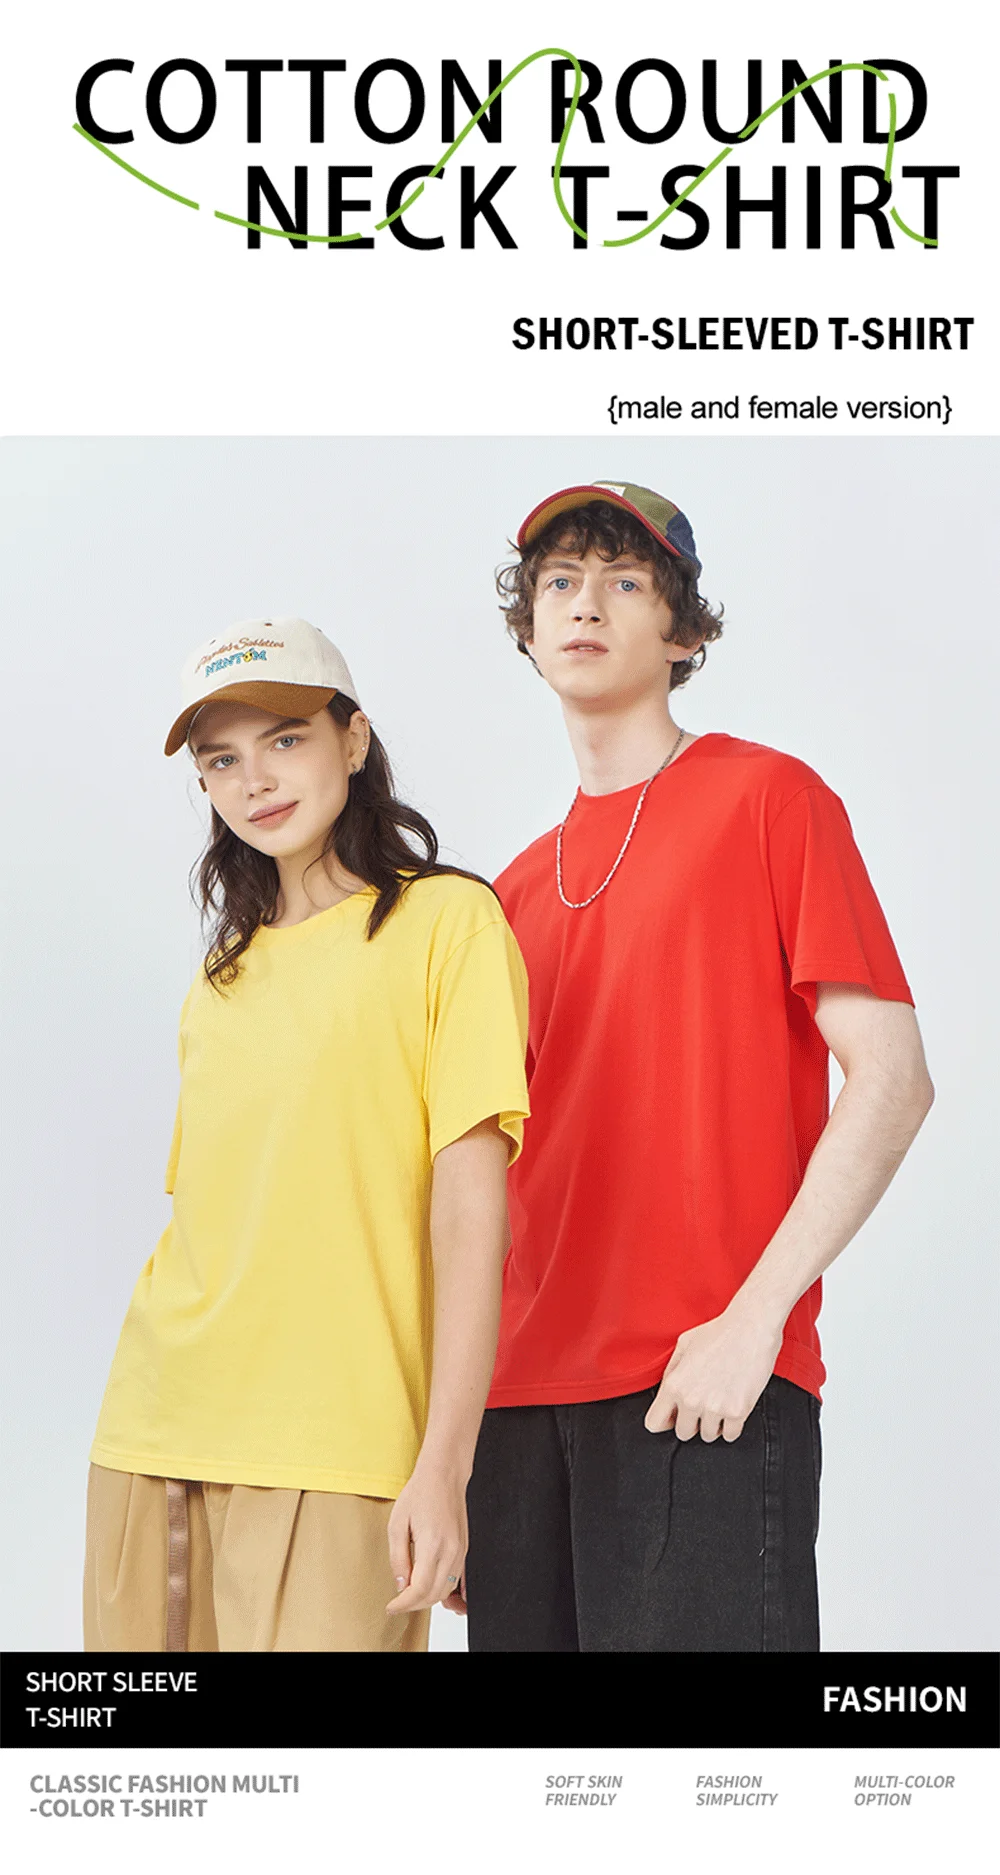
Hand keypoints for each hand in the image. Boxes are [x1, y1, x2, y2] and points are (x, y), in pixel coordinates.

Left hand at [385, 1459, 468, 1615]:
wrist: (444, 1476)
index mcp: (432, 1545)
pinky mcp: (464, 1550)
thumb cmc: (420, 1494)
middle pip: (434, 1595)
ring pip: (446, 1591)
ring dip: (427, 1599)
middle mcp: (451, 1552)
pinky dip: (442, 1591)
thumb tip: (401, 1586)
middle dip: (414, 1605)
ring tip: (409, 1595)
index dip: (403, 1604)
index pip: (419, 1589)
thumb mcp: (397, 1524)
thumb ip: (398, 1558)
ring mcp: (461, 1552)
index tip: (391, 1607)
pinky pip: (456, 1581)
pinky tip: (429, 1590)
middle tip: (397, 1602)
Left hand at [644, 1302, 782, 1442]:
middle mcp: (691, 1400)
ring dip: (712, 1424)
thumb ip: (672, 1372)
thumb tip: (666, 1393)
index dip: (665, 1421)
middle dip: (691, 1422)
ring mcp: (714, 1408)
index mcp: (674, 1384)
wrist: (751, 1328)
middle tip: (702, 1405)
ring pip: (707, 1436)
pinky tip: (732, 1408)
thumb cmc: (719, 1332)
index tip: (674, 1416)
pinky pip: (729, 1435)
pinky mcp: (737, 1412)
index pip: (655, 1424)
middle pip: (683, 1433)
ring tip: (720, 1402)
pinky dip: (731, 1426)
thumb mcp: (684, 1345)